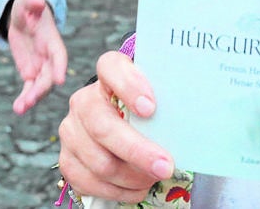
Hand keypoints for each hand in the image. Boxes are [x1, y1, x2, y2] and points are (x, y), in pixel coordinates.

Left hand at [6, 0, 67, 114]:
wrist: (24, 16)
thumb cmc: (28, 6)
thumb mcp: (27, 2)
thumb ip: (32, 2)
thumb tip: (37, 0)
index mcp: (52, 40)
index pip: (59, 55)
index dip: (60, 66)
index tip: (59, 80)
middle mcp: (49, 57)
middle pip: (49, 76)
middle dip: (41, 89)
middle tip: (30, 100)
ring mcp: (41, 66)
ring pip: (39, 86)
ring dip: (32, 98)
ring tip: (20, 109)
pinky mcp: (30, 73)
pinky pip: (29, 88)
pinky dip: (24, 99)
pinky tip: (18, 108)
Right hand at [57, 51, 173, 201]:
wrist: (121, 126)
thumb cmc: (147, 113)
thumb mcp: (158, 101)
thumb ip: (167, 105)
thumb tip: (192, 124)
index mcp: (108, 76)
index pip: (110, 67)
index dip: (128, 86)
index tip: (150, 108)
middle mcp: (84, 100)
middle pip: (103, 126)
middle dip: (137, 151)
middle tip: (165, 166)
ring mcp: (71, 130)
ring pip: (99, 161)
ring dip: (132, 176)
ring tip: (154, 177)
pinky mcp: (67, 159)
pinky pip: (90, 182)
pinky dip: (119, 191)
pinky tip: (137, 187)